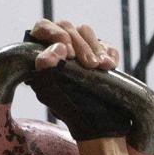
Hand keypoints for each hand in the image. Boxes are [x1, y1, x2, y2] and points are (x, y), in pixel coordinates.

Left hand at [24, 19, 127, 141]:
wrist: (100, 127)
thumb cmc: (71, 112)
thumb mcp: (50, 93)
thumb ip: (44, 69)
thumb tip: (56, 49)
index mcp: (43, 54)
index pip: (43, 28)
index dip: (54, 34)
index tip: (68, 53)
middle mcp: (61, 49)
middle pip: (67, 27)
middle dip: (80, 45)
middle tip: (89, 66)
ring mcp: (83, 52)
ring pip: (86, 31)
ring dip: (95, 48)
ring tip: (101, 68)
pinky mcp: (102, 58)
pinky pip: (106, 44)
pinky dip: (109, 53)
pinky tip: (110, 67)